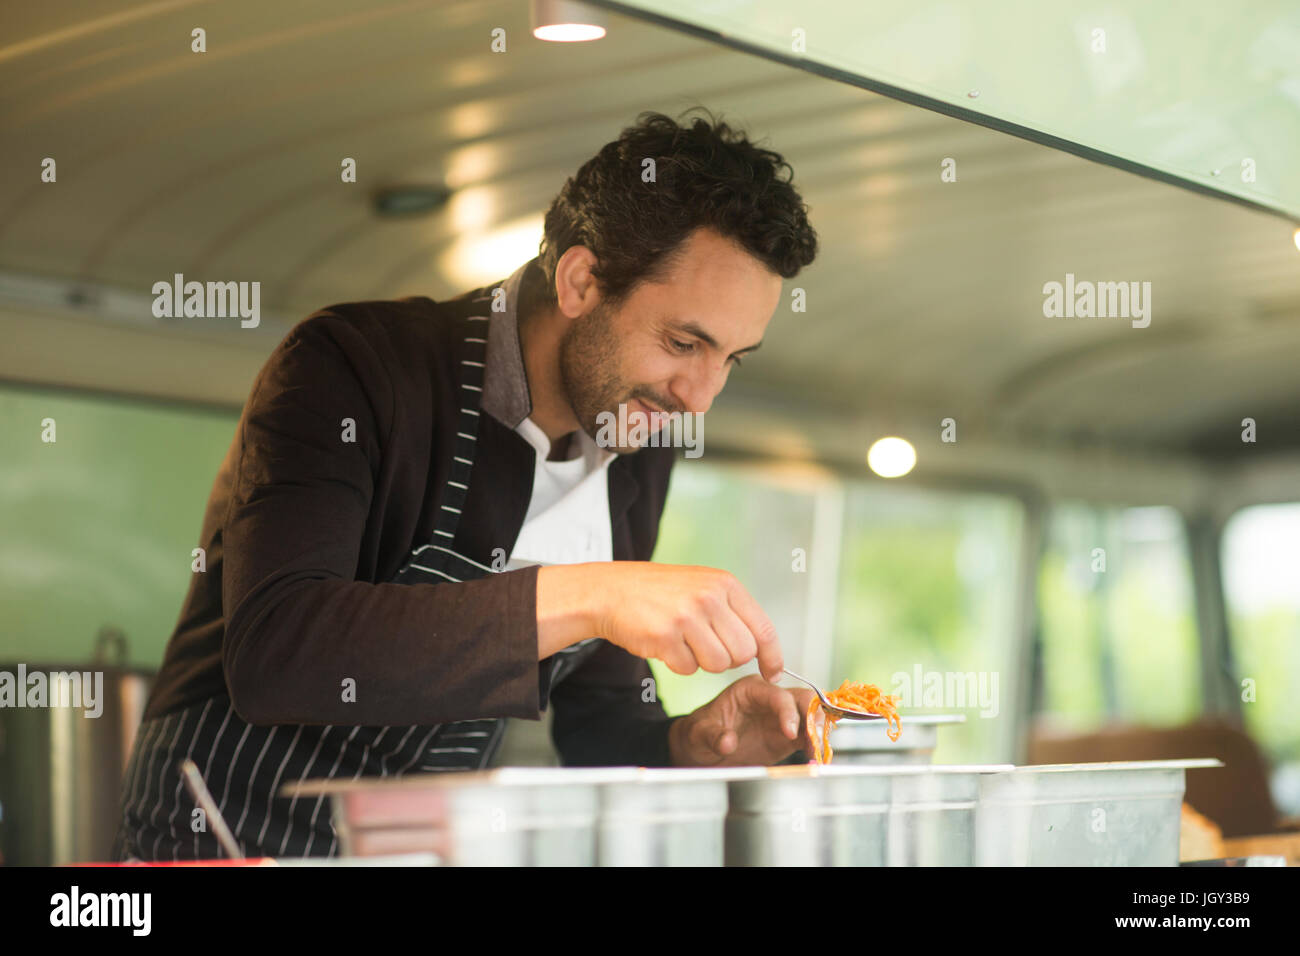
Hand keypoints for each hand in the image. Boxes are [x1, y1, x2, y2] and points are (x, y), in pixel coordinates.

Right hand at [590, 562, 783, 681]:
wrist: (611, 591)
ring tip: (684, 642)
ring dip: (702, 662)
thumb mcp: (703, 587)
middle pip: (743, 653)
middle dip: (728, 659)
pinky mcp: (665, 637)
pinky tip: (666, 643)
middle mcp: (709, 597)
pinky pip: (689, 670)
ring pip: (718, 665)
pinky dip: (678, 664)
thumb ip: (733, 612)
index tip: (773, 673)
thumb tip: (763, 650)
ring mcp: (687, 616)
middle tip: (706, 646)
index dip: (773, 656)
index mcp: (724, 584)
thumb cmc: (660, 593)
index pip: (763, 628)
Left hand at [668, 675, 816, 766]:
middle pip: (803, 699)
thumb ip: (713, 736)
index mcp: (750, 690)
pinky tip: (816, 759)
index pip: (777, 695)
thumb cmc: (700, 733)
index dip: (787, 712)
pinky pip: (808, 737)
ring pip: (812, 716)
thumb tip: (728, 741)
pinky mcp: (787, 737)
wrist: (702, 750)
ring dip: (819, 733)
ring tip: (817, 753)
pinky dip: (816, 747)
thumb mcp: (699, 733)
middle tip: (815, 739)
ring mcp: (781, 717)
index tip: (790, 732)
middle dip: (813, 717)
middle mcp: (770, 700)